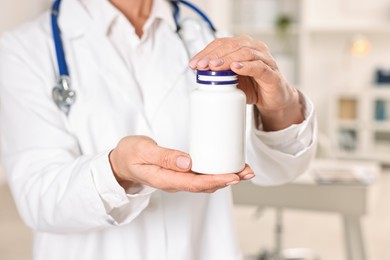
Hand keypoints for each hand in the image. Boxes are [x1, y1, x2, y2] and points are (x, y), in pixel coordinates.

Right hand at [109, 136, 254, 192]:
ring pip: (205, 181)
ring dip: (225, 177)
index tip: (233, 176)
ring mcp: (178, 179)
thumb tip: (187, 162)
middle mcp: (174, 182)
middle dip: (228, 179)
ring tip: (243, 171)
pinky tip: (225, 167)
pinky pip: (200, 176)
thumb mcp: (143, 151)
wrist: (121, 161)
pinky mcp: (180, 173)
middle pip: (205, 185)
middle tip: (247, 172)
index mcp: (166, 179)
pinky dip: (216, 172)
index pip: (195, 183)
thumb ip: (163, 157)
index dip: (216, 180)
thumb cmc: (130, 154)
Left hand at [189, 35, 303, 130]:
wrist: (274, 99)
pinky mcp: (272, 74)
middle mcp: (255, 48)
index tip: (193, 63)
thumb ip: (218, 74)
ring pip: (244, 53)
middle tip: (201, 65)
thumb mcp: (231, 80)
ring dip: (227, 59)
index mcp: (243, 46)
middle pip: (232, 45)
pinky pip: (259, 67)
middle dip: (213, 55)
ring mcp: (265, 60)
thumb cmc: (253, 87)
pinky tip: (235, 68)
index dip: (206, 52)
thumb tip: (198, 71)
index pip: (222, 44)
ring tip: (214, 66)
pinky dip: (246, 66)